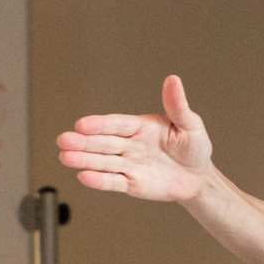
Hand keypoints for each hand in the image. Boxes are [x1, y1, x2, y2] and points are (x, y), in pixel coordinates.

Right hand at [56, 75, 215, 202]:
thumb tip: (173, 80)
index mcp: (141, 127)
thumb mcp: (191, 125)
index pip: (117, 124)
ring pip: (104, 162)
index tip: (82, 124)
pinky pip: (114, 182)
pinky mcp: (132, 184)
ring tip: (65, 157)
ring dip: (84, 160)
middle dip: (83, 142)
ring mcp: (130, 164)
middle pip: (104, 143)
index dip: (100, 124)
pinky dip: (100, 181)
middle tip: (63, 140)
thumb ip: (178, 106)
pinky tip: (84, 176)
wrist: (199, 178)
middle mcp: (131, 145)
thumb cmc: (194, 148)